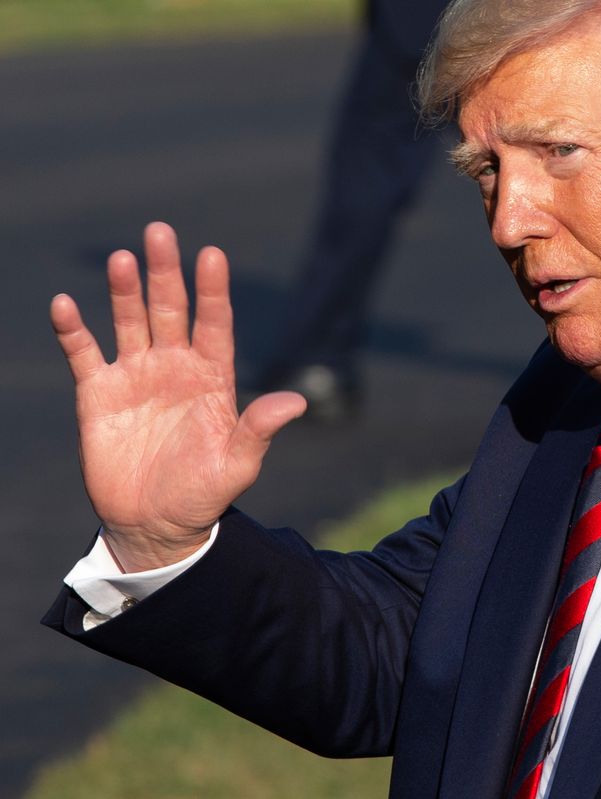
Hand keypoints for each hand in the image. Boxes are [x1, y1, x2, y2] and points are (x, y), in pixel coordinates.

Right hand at [51, 223, 306, 570]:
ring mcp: (136, 377)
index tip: (213, 254)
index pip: (215, 324)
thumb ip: (259, 430)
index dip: (213, 291)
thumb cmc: (203, 495)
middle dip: (166, 272)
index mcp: (212, 380)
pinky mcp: (98, 395)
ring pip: (130, 321)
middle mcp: (175, 368)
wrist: (156, 525)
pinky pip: (84, 354)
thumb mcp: (237, 466)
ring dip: (124, 290)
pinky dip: (73, 330)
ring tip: (122, 258)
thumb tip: (296, 402)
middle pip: (171, 310)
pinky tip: (65, 304)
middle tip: (160, 231)